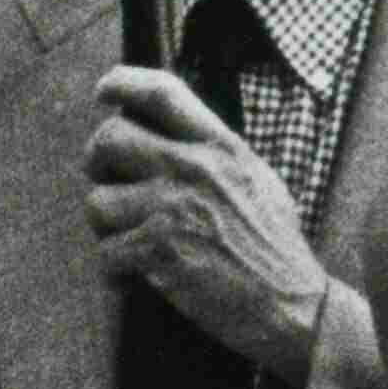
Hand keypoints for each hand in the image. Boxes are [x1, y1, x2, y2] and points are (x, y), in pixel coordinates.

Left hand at [83, 68, 327, 369]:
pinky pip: (106, 254)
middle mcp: (194, 168)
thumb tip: (172, 139)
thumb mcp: (258, 180)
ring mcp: (174, 209)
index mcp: (222, 146)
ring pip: (97, 201)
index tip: (103, 92)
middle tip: (107, 183)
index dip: (122, 83)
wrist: (292, 305)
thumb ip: (216, 155)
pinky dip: (113, 273)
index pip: (162, 92)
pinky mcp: (160, 252)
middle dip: (96, 161)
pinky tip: (133, 280)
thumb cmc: (276, 250)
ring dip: (104, 226)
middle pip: (110, 137)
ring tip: (127, 242)